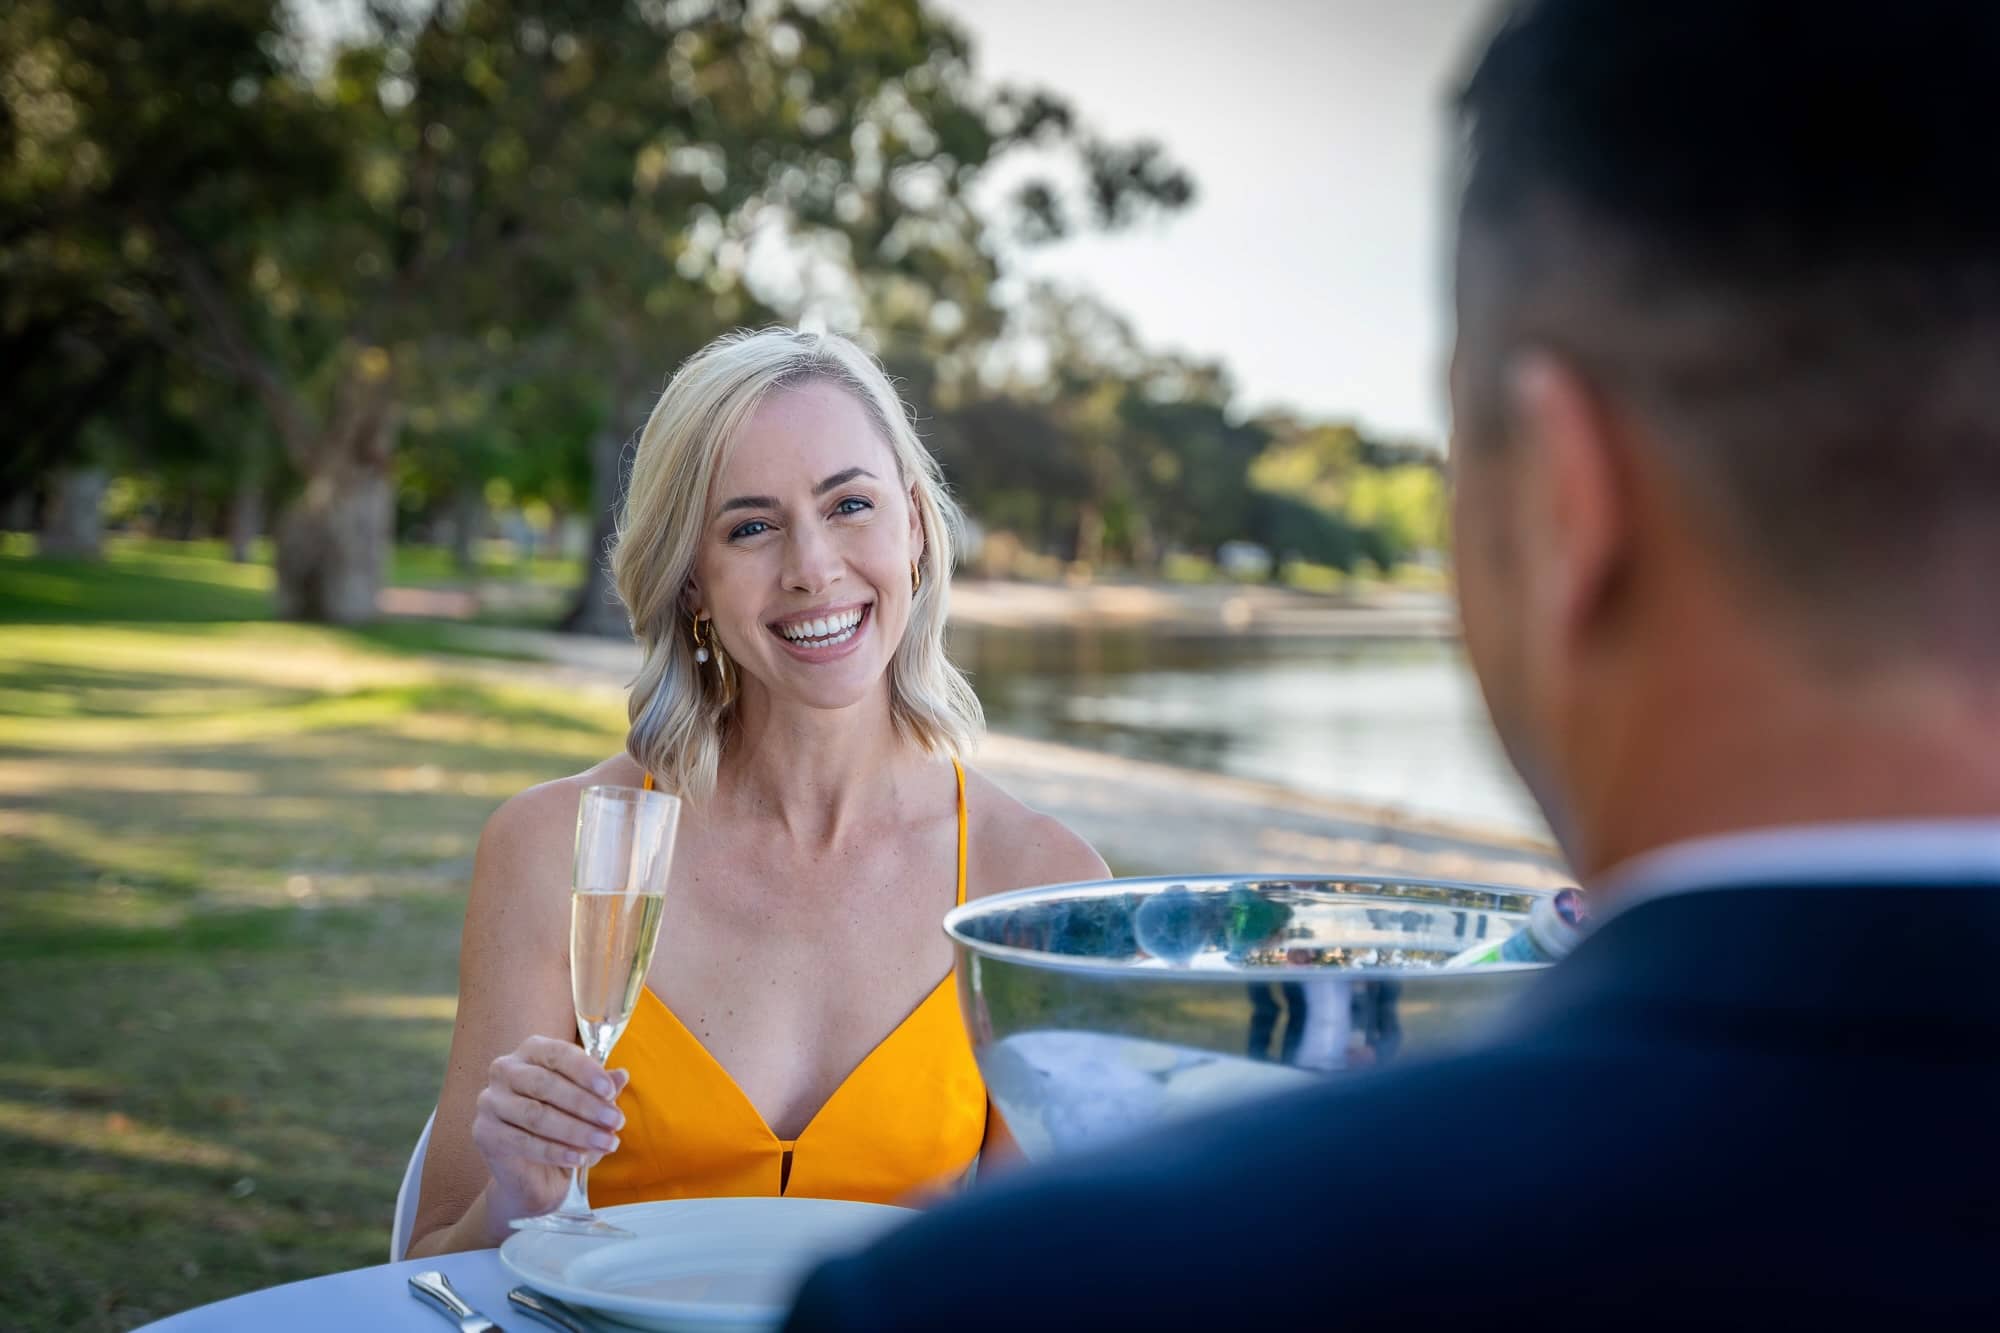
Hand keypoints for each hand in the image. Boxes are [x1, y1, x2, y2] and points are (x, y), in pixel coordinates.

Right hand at [472, 1035, 628, 1226]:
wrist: (534, 1173)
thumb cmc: (562, 1126)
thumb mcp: (587, 1105)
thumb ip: (600, 1088)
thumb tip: (621, 1075)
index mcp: (531, 1051)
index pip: (558, 1053)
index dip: (586, 1071)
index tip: (611, 1091)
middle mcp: (505, 1070)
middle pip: (546, 1084)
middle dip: (586, 1104)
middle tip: (616, 1121)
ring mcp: (490, 1101)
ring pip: (537, 1115)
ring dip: (576, 1130)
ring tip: (606, 1142)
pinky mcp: (484, 1133)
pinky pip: (524, 1142)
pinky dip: (557, 1151)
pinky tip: (580, 1158)